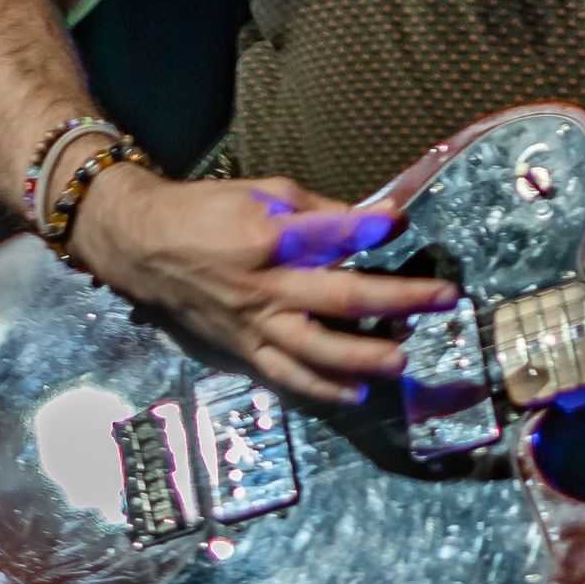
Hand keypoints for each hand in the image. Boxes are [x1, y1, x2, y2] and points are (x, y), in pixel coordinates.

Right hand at [68, 167, 457, 406]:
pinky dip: (322, 388)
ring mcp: (254, 323)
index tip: (401, 222)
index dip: (368, 227)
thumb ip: (318, 209)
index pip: (328, 232)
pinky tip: (358, 393)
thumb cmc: (205, 212)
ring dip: (364, 357)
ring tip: (402, 360)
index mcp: (266, 236)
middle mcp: (264, 285)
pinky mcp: (242, 348)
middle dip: (396, 298)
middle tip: (443, 298)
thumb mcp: (260, 190)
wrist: (142, 246)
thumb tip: (374, 219)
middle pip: (339, 296)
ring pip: (316, 349)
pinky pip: (287, 375)